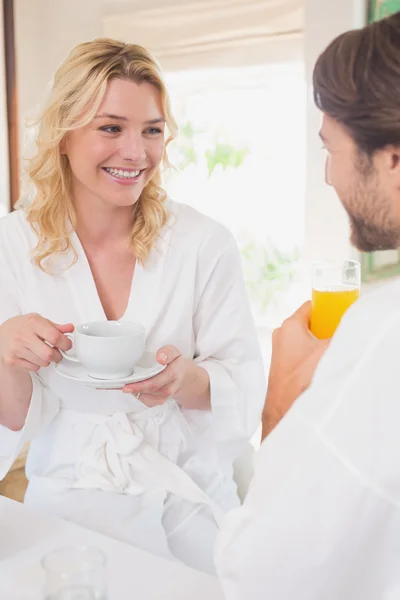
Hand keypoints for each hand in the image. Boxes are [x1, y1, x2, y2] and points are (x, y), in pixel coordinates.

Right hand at [0, 313, 73, 371]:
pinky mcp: (12, 360)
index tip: (67, 345)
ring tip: (43, 352)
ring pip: (43, 362)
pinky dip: (38, 364)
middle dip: (58, 355)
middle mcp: (23, 335)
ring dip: (48, 360)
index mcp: (32, 322)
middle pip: (49, 354)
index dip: (65, 343)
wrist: (2, 334)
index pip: (54, 336)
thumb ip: (56, 327)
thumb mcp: (39, 321)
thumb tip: (70, 328)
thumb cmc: (22, 327)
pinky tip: (33, 356)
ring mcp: (16, 349)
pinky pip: (34, 368)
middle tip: (58, 352)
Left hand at [122, 345, 209, 408]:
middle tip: (121, 386)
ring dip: (135, 392)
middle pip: (148, 391)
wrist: (186, 380)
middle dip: (133, 389)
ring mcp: (164, 397)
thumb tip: (160, 358)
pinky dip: (138, 395)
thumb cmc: (177, 365)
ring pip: (146, 397)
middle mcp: (168, 389)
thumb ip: (167, 352)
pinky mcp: (159, 401)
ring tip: (127, 384)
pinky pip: (146, 401)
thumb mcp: (175, 353)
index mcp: (172, 375)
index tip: (126, 386)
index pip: (154, 383)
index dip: (139, 386)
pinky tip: (135, 388)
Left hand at [262, 302, 329, 439]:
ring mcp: (280, 349)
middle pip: (310, 323)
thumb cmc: (302, 379)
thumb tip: (350, 329)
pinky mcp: (282, 364)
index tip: (341, 314)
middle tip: (340, 336)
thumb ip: (340, 335)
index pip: (312, 306)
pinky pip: (300, 352)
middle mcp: (281, 334)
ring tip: (331, 354)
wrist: (284, 409)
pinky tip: (322, 366)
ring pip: (306, 339)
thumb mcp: (328, 351)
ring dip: (319, 344)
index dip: (328, 308)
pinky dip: (312, 355)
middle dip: (326, 328)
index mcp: (290, 325)